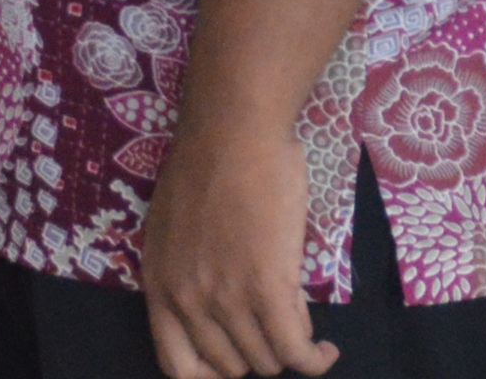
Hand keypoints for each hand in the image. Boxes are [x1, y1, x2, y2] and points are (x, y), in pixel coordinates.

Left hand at [142, 118, 335, 377]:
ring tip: (302, 327)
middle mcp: (186, 299)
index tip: (237, 360)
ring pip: (266, 361)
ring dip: (289, 351)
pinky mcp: (266, 289)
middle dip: (256, 353)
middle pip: (230, 366)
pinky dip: (315, 359)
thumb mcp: (174, 229)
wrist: (232, 131)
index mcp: (159, 284)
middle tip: (276, 329)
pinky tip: (325, 349)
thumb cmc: (207, 165)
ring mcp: (225, 297)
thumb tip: (217, 306)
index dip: (212, 373)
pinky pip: (296, 351)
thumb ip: (188, 272)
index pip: (177, 365)